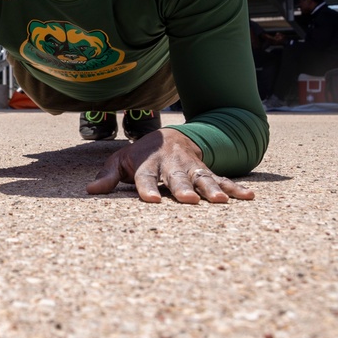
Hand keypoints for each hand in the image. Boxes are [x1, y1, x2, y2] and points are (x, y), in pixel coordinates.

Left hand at [87, 129, 254, 203]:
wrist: (171, 136)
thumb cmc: (140, 155)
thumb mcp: (120, 161)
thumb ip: (108, 176)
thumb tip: (90, 191)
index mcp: (148, 163)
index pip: (146, 177)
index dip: (148, 189)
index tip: (152, 201)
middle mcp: (171, 165)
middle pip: (177, 177)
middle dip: (183, 188)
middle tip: (188, 200)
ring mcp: (192, 167)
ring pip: (202, 177)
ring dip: (211, 188)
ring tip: (219, 201)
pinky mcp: (207, 171)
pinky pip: (223, 179)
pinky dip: (235, 187)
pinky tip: (248, 197)